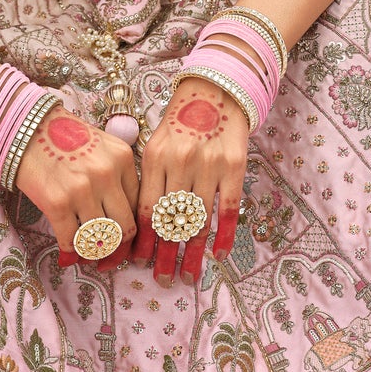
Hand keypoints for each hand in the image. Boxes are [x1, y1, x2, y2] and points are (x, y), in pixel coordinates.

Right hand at [14, 106, 138, 269]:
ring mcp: (83, 189)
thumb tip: (122, 218)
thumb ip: (117, 175)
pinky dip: (71, 253)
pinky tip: (68, 255)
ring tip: (87, 256)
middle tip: (111, 259)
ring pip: (100, 238)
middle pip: (125, 226)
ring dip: (93, 252)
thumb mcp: (101, 146)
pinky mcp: (58, 202)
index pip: (139, 204)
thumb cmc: (63, 138)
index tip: (127, 241)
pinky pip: (71, 240)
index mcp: (122, 158)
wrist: (25, 128)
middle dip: (119, 248)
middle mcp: (107, 174)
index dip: (134, 227)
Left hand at [133, 77, 249, 287]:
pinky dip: (224, 233)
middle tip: (162, 280)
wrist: (215, 91)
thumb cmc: (179, 123)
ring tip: (188, 276)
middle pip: (171, 220)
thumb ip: (149, 181)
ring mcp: (209, 165)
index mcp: (154, 159)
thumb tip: (141, 227)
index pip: (145, 210)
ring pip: (198, 220)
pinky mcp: (234, 166)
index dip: (142, 241)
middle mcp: (180, 163)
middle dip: (165, 255)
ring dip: (192, 252)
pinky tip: (219, 253)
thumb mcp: (155, 145)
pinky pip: (227, 207)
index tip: (136, 264)